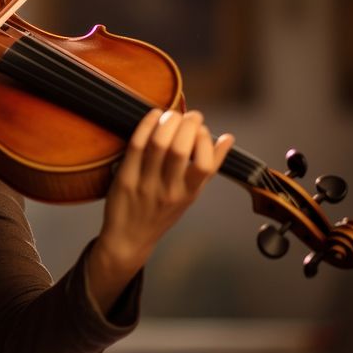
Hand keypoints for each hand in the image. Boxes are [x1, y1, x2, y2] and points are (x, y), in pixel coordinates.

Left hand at [87, 108, 232, 312]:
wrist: (128, 238)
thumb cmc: (162, 214)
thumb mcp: (191, 195)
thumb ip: (209, 167)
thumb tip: (228, 138)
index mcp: (188, 194)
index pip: (205, 164)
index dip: (206, 140)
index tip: (203, 129)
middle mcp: (168, 190)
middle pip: (181, 149)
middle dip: (188, 124)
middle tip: (190, 115)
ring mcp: (145, 184)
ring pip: (158, 144)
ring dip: (168, 121)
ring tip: (173, 114)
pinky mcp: (125, 178)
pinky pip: (136, 146)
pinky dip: (146, 125)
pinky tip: (153, 115)